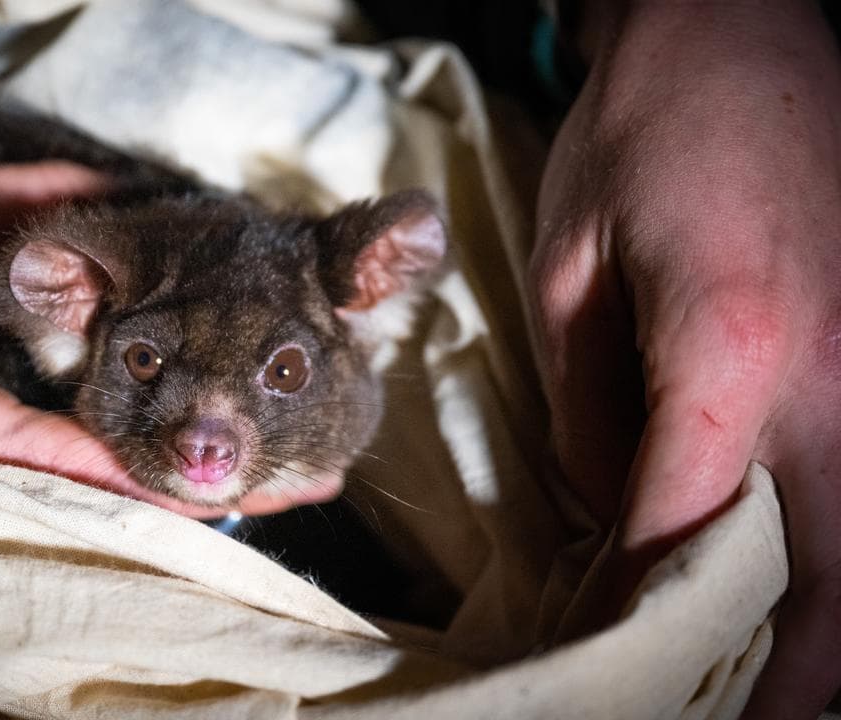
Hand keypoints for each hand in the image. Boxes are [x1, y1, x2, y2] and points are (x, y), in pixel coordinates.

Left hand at [531, 1, 840, 715]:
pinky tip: (815, 572)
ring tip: (783, 680)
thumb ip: (584, 409)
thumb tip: (602, 507)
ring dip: (837, 624)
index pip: (687, 524)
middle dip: (791, 670)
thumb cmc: (639, 143)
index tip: (607, 645)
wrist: (738, 37)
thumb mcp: (567, 273)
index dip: (644, 601)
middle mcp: (838, 374)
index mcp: (732, 347)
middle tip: (740, 719)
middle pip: (833, 569)